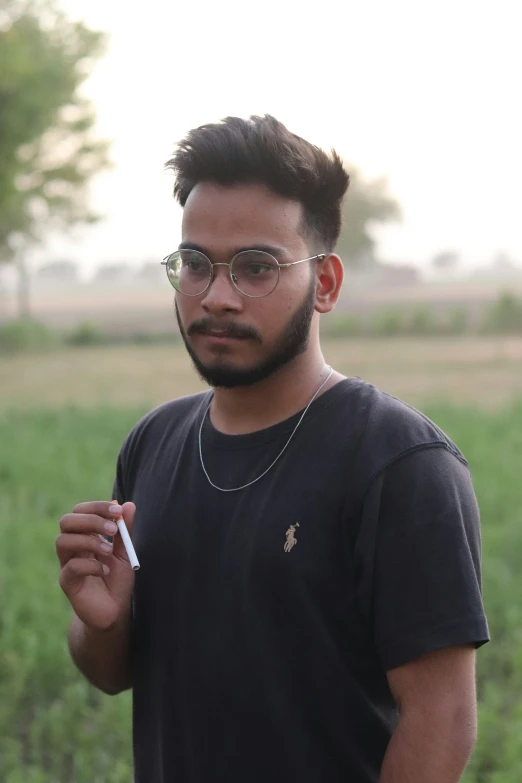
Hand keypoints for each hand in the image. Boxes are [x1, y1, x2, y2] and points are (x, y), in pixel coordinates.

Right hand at [57, 501, 135, 630]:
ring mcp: (67, 564)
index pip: (80, 511)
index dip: (97, 507)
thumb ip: (125, 530)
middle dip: (91, 520)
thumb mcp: (125, 551)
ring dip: (89, 541)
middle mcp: (72, 547)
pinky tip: (106, 571)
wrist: (115, 609)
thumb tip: (129, 505)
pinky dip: (91, 565)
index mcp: (84, 535)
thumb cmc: (117, 578)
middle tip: (113, 530)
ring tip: (109, 551)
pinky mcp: (67, 582)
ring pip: (62, 541)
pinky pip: (71, 567)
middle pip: (67, 521)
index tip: (118, 511)